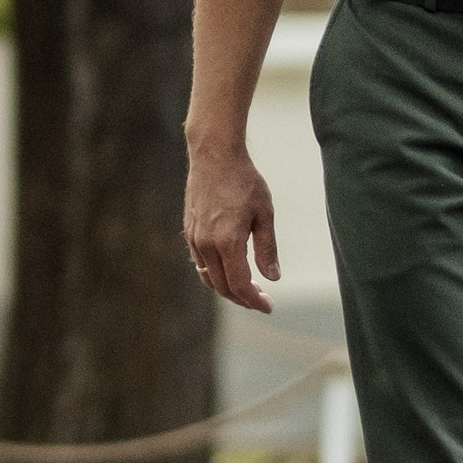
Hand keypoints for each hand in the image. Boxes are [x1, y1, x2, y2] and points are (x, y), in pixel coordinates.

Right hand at [185, 144, 280, 313]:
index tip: (268, 307)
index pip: (240, 285)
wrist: (214, 155)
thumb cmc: (244, 181)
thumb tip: (273, 277)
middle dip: (243, 299)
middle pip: (223, 287)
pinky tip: (230, 270)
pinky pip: (200, 264)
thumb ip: (267, 248)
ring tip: (248, 289)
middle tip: (262, 300)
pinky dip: (215, 274)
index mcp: (227, 242)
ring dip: (227, 289)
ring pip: (208, 278)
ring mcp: (195, 239)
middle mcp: (206, 244)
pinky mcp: (190, 232)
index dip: (254, 301)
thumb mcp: (264, 213)